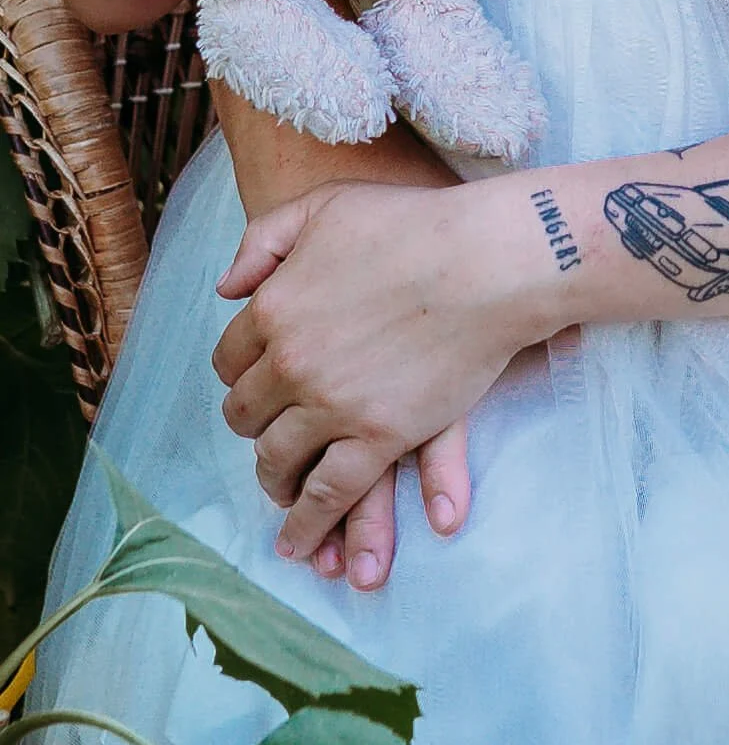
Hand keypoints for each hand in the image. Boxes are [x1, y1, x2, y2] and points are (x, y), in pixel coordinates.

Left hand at [211, 178, 540, 561]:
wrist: (486, 257)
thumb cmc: (414, 222)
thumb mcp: (327, 206)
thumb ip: (265, 239)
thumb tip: (226, 289)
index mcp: (273, 308)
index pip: (231, 358)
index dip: (242, 374)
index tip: (256, 382)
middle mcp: (291, 362)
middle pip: (248, 412)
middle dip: (255, 424)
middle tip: (269, 430)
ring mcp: (333, 404)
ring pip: (278, 458)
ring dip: (273, 478)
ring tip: (279, 489)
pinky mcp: (379, 436)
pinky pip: (328, 492)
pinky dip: (308, 521)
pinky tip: (299, 539)